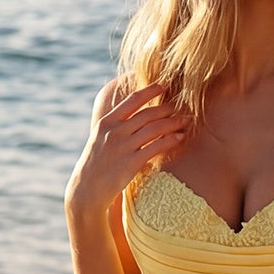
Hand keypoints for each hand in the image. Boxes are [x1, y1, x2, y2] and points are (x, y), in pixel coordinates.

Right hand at [64, 78, 190, 217]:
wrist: (87, 189)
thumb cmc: (96, 164)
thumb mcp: (101, 138)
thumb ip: (116, 125)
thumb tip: (133, 114)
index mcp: (107, 122)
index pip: (132, 99)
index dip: (150, 90)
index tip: (164, 84)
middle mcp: (115, 131)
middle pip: (147, 114)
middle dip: (168, 108)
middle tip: (182, 106)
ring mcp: (123, 147)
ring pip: (154, 128)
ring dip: (173, 123)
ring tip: (186, 120)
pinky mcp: (131, 163)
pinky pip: (155, 147)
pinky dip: (170, 140)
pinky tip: (180, 137)